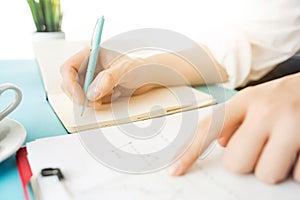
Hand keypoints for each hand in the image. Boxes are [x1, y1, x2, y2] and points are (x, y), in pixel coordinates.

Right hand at [60, 47, 156, 108]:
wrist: (149, 78)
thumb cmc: (139, 67)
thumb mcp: (125, 70)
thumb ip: (109, 79)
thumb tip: (92, 93)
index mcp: (91, 54)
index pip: (68, 68)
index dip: (70, 84)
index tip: (79, 98)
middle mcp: (88, 66)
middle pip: (69, 84)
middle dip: (80, 96)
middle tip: (94, 103)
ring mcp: (91, 79)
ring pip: (78, 94)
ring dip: (90, 101)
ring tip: (110, 96)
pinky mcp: (96, 90)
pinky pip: (89, 101)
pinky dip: (98, 103)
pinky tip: (114, 96)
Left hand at [169, 73, 299, 183]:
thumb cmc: (283, 97)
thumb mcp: (254, 100)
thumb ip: (233, 120)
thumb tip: (219, 144)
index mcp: (245, 100)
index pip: (209, 128)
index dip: (188, 152)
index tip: (175, 170)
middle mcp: (266, 110)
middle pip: (235, 162)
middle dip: (245, 162)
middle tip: (260, 148)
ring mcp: (292, 125)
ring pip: (265, 174)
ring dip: (271, 168)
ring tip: (282, 150)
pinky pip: (297, 176)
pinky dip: (297, 170)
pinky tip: (299, 151)